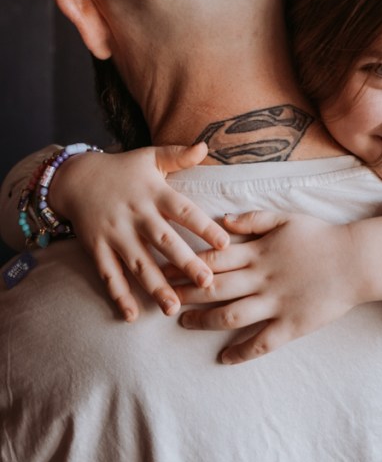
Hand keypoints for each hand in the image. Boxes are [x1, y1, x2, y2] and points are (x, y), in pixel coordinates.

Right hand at [49, 143, 228, 320]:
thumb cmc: (123, 168)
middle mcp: (135, 214)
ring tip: (173, 308)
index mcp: (153, 193)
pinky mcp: (96, 248)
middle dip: (185, 263)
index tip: (226, 244)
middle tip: (207, 283)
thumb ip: (179, 155)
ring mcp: (114, 233)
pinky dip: (119, 295)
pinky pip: (108, 274)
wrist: (76, 177)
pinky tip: (132, 315)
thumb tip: (205, 145)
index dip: (204, 227)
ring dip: (155, 286)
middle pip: (163, 241)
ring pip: (137, 263)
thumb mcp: (150, 156)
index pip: (183, 210)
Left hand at [173, 211, 359, 363]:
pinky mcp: (291, 325)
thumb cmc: (321, 236)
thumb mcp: (285, 218)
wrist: (356, 261)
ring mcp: (276, 303)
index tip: (163, 267)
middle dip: (185, 292)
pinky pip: (261, 343)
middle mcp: (262, 278)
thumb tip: (221, 222)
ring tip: (184, 322)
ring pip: (231, 315)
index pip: (213, 258)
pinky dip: (241, 352)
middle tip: (162, 297)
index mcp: (259, 251)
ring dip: (204, 320)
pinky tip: (224, 358)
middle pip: (215, 287)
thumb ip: (252, 220)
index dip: (186, 263)